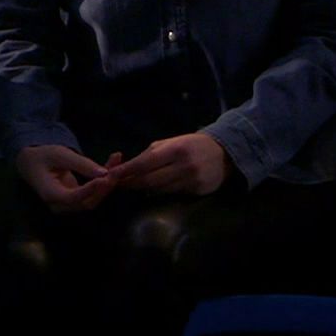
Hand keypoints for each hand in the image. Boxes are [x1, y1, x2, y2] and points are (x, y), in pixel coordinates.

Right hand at [14, 144, 124, 213]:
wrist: (31, 162)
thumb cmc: (42, 156)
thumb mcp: (59, 154)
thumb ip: (80, 163)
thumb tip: (103, 173)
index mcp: (50, 194)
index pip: (73, 197)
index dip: (90, 189)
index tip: (105, 178)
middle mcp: (60, 204)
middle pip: (87, 201)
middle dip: (104, 186)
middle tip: (117, 168)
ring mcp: (69, 204)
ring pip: (93, 199)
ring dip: (108, 183)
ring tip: (117, 163)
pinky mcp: (77, 199)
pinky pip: (94, 193)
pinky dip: (104, 181)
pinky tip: (113, 165)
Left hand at [109, 133, 233, 195]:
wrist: (223, 153)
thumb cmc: (191, 145)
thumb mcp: (171, 142)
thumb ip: (151, 154)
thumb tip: (129, 166)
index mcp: (175, 150)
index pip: (145, 163)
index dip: (127, 170)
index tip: (112, 174)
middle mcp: (183, 166)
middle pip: (150, 180)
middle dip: (132, 182)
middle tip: (119, 183)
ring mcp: (191, 180)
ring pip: (159, 189)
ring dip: (144, 188)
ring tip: (133, 185)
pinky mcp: (197, 191)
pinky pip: (172, 193)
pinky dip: (160, 192)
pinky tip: (153, 189)